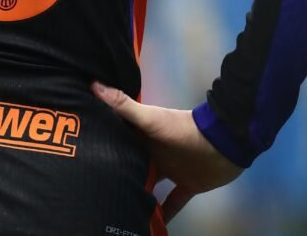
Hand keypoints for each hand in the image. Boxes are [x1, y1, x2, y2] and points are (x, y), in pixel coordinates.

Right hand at [93, 82, 241, 223]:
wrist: (222, 144)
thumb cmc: (182, 130)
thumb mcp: (150, 119)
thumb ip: (124, 106)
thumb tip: (94, 84)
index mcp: (144, 136)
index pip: (119, 139)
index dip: (103, 144)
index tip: (83, 153)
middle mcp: (155, 153)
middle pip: (132, 164)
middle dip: (118, 173)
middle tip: (97, 188)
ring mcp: (171, 169)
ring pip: (150, 184)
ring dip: (138, 193)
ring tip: (120, 208)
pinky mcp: (187, 185)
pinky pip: (173, 201)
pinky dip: (165, 213)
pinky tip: (153, 224)